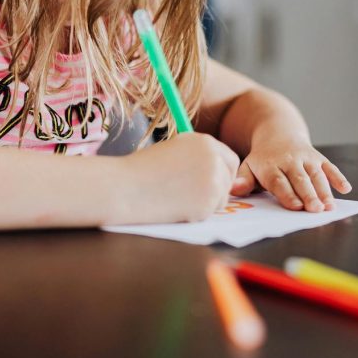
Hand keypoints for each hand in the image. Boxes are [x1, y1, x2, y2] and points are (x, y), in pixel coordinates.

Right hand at [119, 132, 239, 223]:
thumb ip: (198, 155)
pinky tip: (175, 208)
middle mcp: (214, 159)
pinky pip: (209, 213)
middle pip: (230, 179)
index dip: (224, 172)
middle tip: (199, 197)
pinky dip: (196, 214)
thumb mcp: (175, 149)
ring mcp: (213, 182)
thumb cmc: (143, 169)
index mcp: (206, 142)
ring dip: (206, 203)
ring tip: (178, 199)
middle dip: (219, 189)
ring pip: (221, 199)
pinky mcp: (207, 204)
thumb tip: (215, 169)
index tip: (214, 181)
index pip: (230, 159)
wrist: (127, 187)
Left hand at [231, 137, 351, 212]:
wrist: (278, 132)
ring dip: (324, 190)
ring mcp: (306, 158)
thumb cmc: (263, 159)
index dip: (287, 194)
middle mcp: (289, 161)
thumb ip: (243, 180)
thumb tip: (233, 190)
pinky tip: (346, 188)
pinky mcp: (318, 157)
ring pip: (316, 174)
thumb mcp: (248, 166)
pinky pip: (329, 166)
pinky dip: (338, 177)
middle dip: (309, 195)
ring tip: (330, 206)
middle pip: (300, 179)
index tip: (295, 206)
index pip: (279, 181)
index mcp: (270, 166)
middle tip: (316, 210)